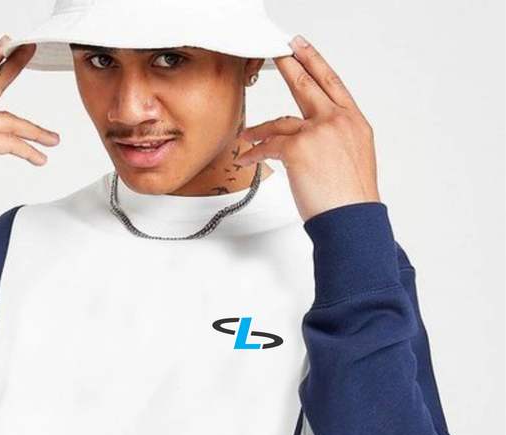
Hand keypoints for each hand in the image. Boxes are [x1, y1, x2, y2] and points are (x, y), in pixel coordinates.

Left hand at [239, 35, 380, 221]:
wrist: (352, 219)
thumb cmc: (351, 199)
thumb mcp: (354, 159)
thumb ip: (337, 139)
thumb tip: (318, 139)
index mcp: (354, 122)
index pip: (332, 84)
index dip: (315, 63)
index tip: (302, 49)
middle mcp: (337, 121)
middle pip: (307, 84)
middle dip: (288, 66)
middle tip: (276, 54)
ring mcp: (317, 132)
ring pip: (281, 122)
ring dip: (259, 129)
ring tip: (247, 134)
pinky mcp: (298, 149)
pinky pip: (269, 146)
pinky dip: (255, 152)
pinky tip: (247, 157)